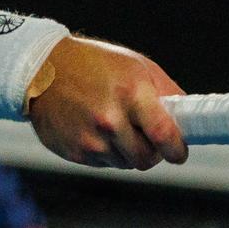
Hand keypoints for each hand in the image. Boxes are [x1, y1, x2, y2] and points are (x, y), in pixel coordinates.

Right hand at [27, 35, 187, 170]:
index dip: (177, 149)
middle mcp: (110, 119)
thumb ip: (166, 91)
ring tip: (115, 125)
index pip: (165, 135)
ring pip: (125, 163)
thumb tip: (187, 117)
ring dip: (127, 151)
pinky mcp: (76, 152)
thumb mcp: (135, 65)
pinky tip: (95, 129)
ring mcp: (90, 139)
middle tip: (147, 138)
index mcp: (130, 93)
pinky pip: (104, 163)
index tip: (179, 152)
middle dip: (153, 152)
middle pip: (146, 158)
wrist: (41, 70)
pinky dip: (106, 151)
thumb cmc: (92, 63)